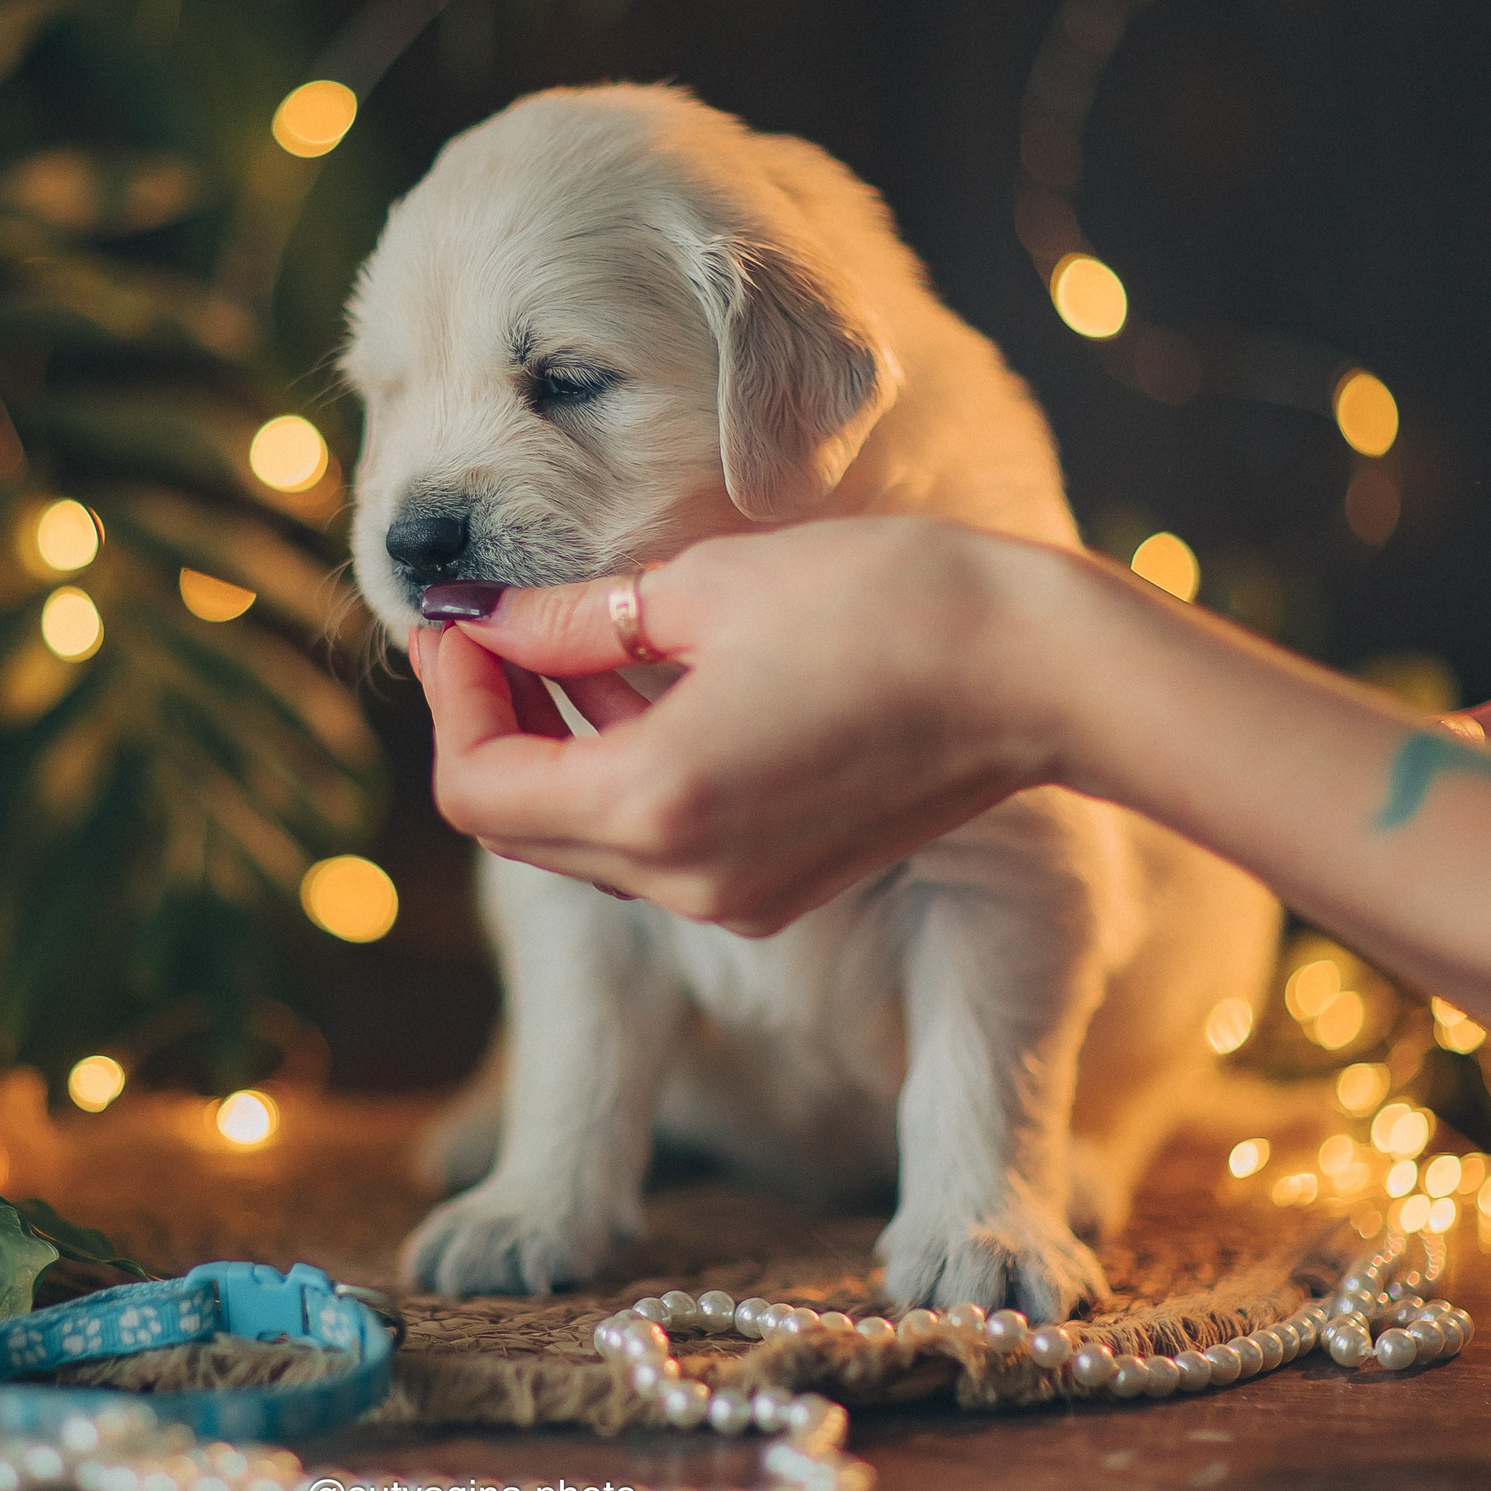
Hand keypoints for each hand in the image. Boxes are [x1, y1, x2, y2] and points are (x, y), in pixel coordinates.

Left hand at [405, 518, 1086, 933]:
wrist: (1040, 672)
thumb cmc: (886, 603)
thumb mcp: (702, 589)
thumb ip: (569, 626)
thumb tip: (482, 625)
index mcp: (656, 806)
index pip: (478, 789)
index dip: (450, 699)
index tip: (455, 625)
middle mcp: (685, 881)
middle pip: (520, 826)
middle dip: (487, 725)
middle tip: (484, 629)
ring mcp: (735, 901)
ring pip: (583, 840)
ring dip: (553, 749)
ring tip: (564, 640)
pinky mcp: (776, 889)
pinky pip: (654, 844)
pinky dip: (622, 774)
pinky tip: (644, 686)